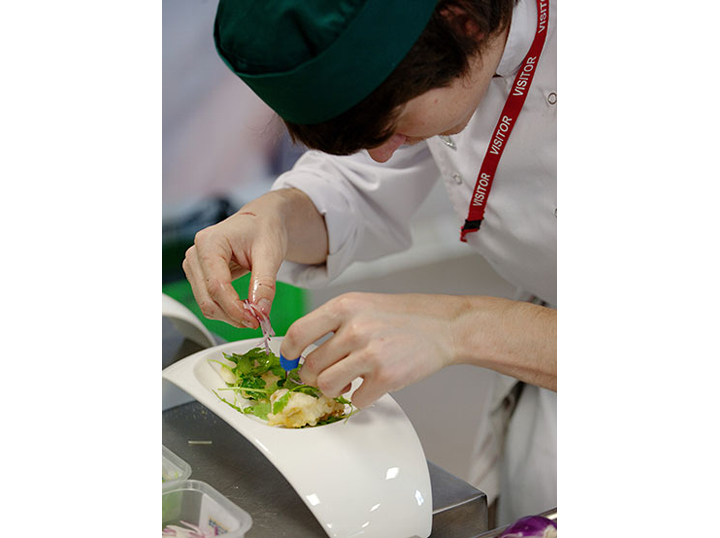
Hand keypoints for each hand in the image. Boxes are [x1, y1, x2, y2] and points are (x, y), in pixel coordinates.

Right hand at [182, 199, 286, 328]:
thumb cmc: (264, 229)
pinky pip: (210, 300)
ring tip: (254, 315)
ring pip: (206, 303)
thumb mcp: (270, 254)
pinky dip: (227, 310)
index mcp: (210, 242)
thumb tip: (261, 311)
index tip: (255, 319)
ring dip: (229, 316)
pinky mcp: (200, 275)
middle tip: (257, 321)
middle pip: (207, 298)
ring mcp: (195, 266)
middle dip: (233, 315)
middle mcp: (196, 254)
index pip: (216, 285)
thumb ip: (264, 283)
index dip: (234, 308)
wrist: (262, 221)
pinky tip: (244, 309)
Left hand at [281, 292, 459, 407]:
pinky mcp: (386, 377)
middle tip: (325, 375)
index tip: (290, 359)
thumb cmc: (404, 316)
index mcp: (345, 306)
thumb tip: (303, 348)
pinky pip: (355, 400)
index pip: (298, 333)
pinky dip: (360, 398)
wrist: (445, 325)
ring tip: (348, 382)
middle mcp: (354, 328)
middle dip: (313, 377)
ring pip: (327, 386)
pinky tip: (371, 385)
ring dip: (333, 390)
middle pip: (310, 366)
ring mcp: (370, 353)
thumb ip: (333, 323)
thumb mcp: (363, 304)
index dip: (288, 351)